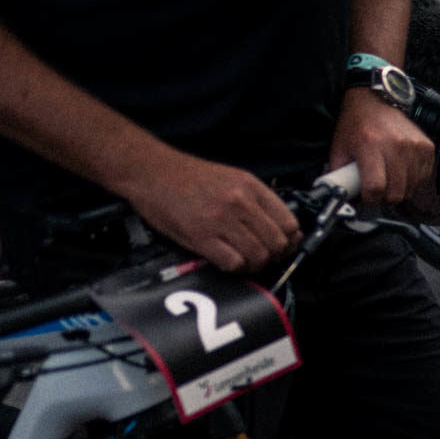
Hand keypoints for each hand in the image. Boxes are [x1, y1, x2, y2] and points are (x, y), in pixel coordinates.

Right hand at [116, 149, 300, 273]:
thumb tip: (280, 228)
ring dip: (254, 265)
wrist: (149, 170)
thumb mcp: (231, 177)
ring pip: (258, 256)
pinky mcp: (200, 236)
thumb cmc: (187, 176)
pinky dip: (234, 268)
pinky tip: (227, 260)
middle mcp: (239, 202)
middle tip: (263, 257)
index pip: (289, 222)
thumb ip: (255, 200)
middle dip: (274, 256)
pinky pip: (233, 263)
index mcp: (250, 186)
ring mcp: (220, 220)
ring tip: (244, 260)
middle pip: (277, 244)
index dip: (290, 241)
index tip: (284, 247)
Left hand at [329, 88, 436, 208]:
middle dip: (384, 198)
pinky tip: (401, 170)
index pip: (376, 187)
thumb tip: (344, 199)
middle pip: (396, 192)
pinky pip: (423, 177)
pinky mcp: (426, 146)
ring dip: (399, 189)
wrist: (374, 100)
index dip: (370, 199)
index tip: (366, 197)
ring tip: (388, 178)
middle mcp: (395, 144)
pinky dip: (413, 179)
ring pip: (411, 188)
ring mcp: (413, 145)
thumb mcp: (339, 149)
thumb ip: (339, 176)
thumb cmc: (356, 125)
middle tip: (377, 190)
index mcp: (369, 145)